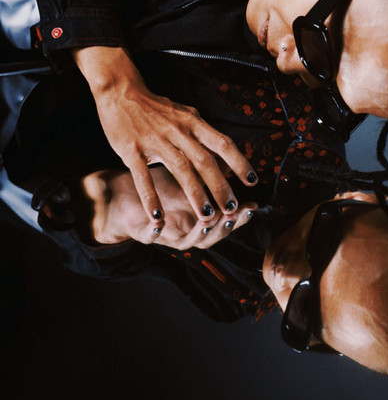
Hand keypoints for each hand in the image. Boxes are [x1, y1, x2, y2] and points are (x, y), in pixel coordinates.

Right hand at [73, 47, 257, 225]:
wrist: (120, 91)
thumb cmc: (157, 108)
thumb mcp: (186, 115)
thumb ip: (204, 135)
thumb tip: (227, 156)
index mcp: (193, 122)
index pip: (222, 143)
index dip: (239, 162)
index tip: (252, 181)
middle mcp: (178, 131)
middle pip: (204, 161)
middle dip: (220, 186)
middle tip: (232, 208)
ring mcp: (155, 140)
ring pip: (180, 170)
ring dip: (195, 194)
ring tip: (206, 216)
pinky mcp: (131, 150)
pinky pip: (142, 176)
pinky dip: (150, 197)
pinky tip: (157, 216)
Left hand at [87, 167, 257, 249]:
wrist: (123, 194)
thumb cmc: (160, 186)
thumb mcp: (188, 175)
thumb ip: (210, 172)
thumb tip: (234, 158)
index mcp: (201, 217)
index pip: (226, 219)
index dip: (239, 215)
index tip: (252, 206)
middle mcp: (187, 230)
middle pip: (212, 236)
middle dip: (224, 228)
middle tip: (234, 216)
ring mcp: (166, 234)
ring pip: (186, 241)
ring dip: (198, 234)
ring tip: (207, 222)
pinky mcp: (142, 232)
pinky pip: (149, 235)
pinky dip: (155, 229)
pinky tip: (160, 221)